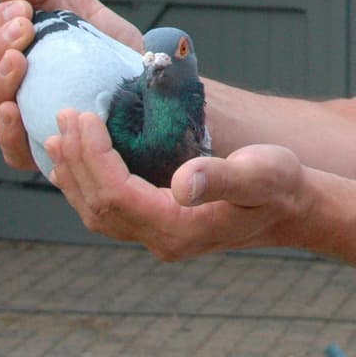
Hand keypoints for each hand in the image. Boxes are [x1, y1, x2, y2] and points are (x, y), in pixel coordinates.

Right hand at [0, 0, 144, 170]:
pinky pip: (13, 149)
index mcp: (13, 57)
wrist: (152, 78)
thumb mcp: (77, 8)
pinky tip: (15, 109)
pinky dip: (8, 130)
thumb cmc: (108, 47)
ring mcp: (27, 121)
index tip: (20, 8)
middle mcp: (13, 91)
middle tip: (24, 28)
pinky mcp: (46, 150)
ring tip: (19, 59)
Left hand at [47, 108, 307, 261]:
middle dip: (76, 160)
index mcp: (179, 228)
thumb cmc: (281, 185)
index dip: (93, 156)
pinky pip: (111, 211)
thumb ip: (223, 178)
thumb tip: (183, 183)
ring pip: (99, 212)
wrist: (295, 209)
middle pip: (99, 206)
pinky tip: (80, 162)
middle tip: (63, 116)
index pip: (117, 194)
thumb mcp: (260, 174)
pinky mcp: (161, 227)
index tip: (84, 116)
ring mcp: (160, 238)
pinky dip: (89, 184)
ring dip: (76, 173)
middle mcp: (162, 240)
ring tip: (60, 136)